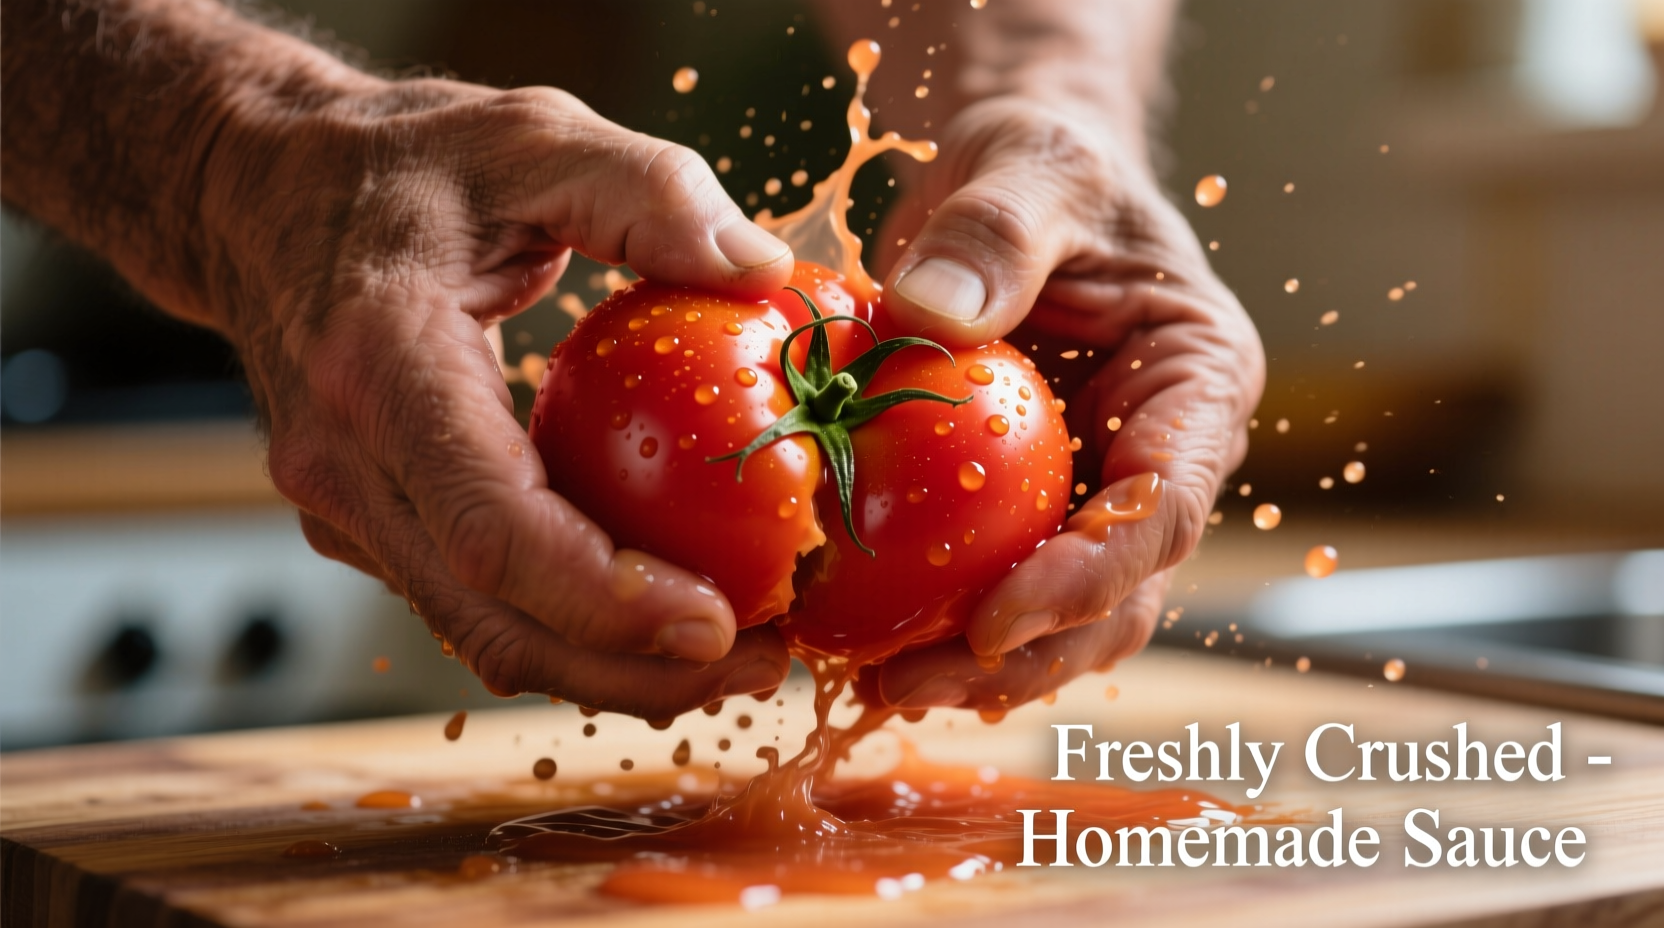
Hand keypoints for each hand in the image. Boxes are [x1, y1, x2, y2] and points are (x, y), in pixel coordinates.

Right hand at [200, 77, 798, 717]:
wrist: (250, 190)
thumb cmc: (397, 162)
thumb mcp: (531, 136)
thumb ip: (648, 191)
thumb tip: (763, 271)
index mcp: (379, 365)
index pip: (491, 528)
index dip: (605, 599)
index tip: (718, 624)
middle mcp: (345, 461)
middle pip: (492, 619)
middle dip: (634, 668)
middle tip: (764, 662)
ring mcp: (346, 506)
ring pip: (481, 635)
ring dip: (610, 668)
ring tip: (736, 656)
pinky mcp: (369, 522)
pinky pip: (473, 603)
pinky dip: (568, 629)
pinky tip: (660, 615)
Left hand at [854, 96, 1264, 710]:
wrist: (1009, 181)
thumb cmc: (1039, 160)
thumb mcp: (1027, 165)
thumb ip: (997, 230)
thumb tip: (928, 314)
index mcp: (1195, 385)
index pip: (1165, 507)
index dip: (1092, 580)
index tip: (994, 620)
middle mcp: (1156, 456)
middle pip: (1119, 594)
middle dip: (1026, 655)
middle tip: (914, 684)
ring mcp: (1090, 487)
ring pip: (1059, 614)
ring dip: (978, 666)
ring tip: (879, 689)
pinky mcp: (1021, 503)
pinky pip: (989, 579)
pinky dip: (936, 622)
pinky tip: (860, 645)